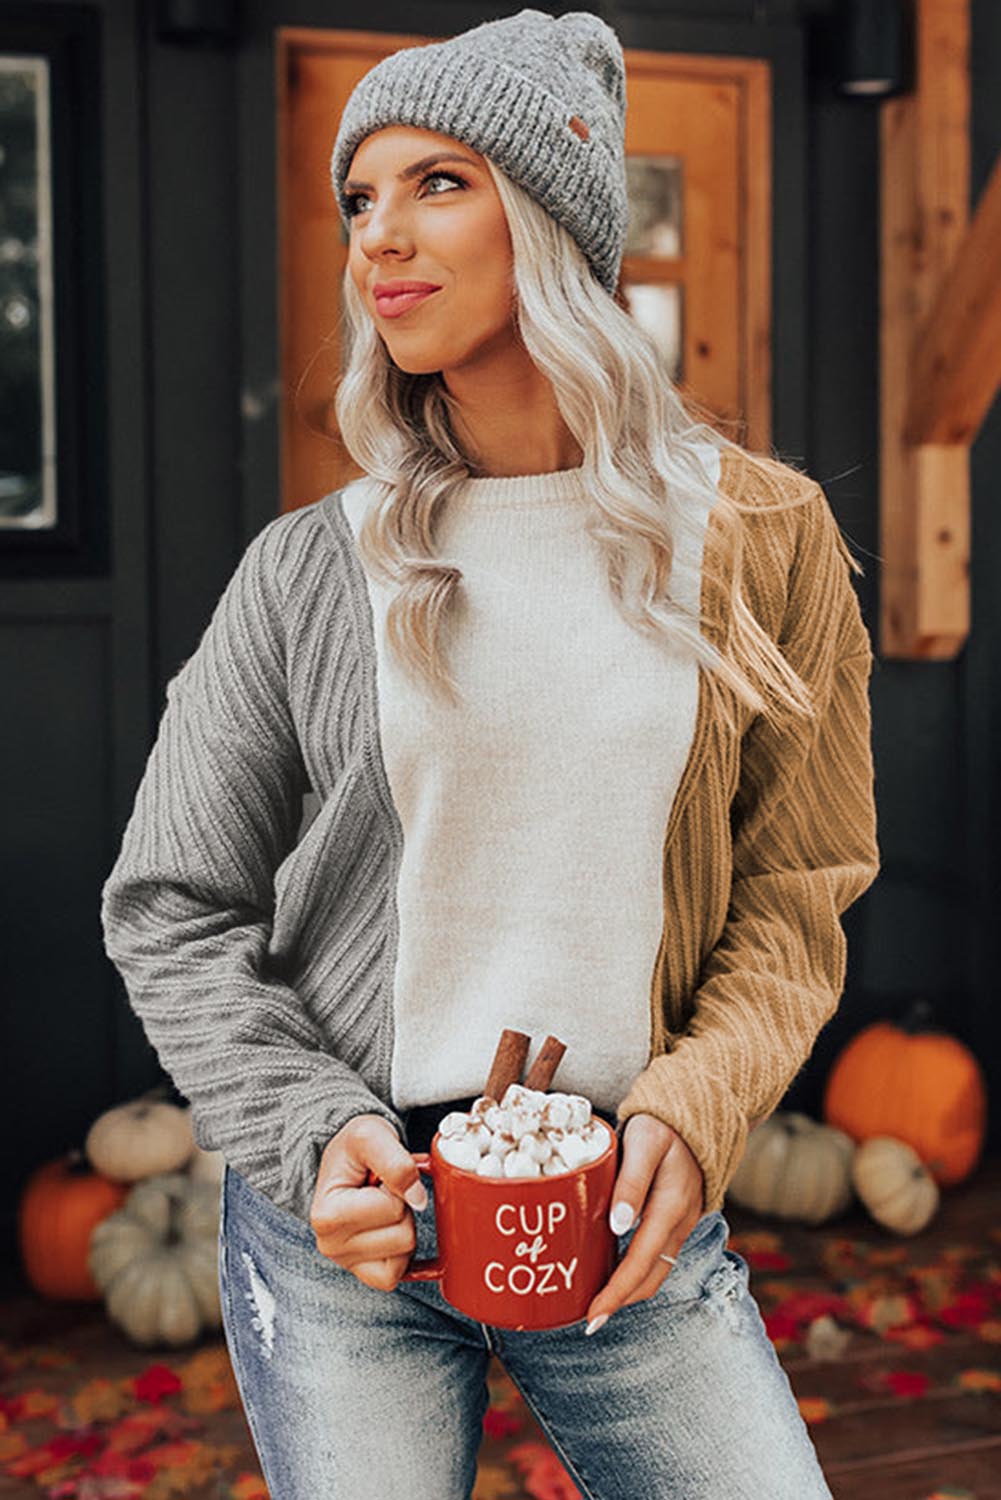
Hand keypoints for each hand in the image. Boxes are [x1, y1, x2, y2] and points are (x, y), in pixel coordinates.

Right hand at [309, 1114, 427, 1291]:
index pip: (392, 1209)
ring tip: (381, 1206)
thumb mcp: (370, 1135)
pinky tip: (389, 1228)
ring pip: (406, 1253)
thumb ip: (396, 1162)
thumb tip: (418, 1199)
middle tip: (380, 1192)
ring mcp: (347, 1263)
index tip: (376, 1178)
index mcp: (327, 1216)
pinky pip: (400, 1272)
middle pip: (403, 1236)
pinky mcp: (364, 1273)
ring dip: (403, 1225)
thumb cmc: (353, 1149)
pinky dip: (403, 1250)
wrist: (345, 1160)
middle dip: (402, 1208)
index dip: (396, 1187)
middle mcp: (331, 1246)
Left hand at [584, 1113, 704, 1333]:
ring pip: (656, 1271)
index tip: (593, 1315)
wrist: (696, 1115)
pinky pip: (658, 1256)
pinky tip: (616, 1272)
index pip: (640, 1263)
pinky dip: (638, 1272)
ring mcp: (681, 1224)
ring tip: (599, 1302)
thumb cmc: (663, 1126)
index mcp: (670, 1208)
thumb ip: (630, 1183)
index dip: (616, 1294)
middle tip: (589, 1319)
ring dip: (630, 1291)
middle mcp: (679, 1223)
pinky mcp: (676, 1220)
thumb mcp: (643, 1143)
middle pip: (650, 1277)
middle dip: (621, 1302)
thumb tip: (618, 1226)